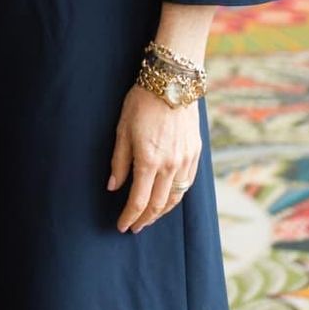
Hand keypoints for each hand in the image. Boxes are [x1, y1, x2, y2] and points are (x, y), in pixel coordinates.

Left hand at [108, 84, 200, 233]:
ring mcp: (185, 161)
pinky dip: (176, 197)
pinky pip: (187, 184)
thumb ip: (119, 161)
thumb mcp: (122, 129)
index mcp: (148, 160)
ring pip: (175, 198)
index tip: (122, 226)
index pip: (139, 201)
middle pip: (158, 205)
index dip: (129, 216)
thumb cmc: (141, 102)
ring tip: (149, 217)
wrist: (172, 83)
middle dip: (145, 219)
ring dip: (162, 212)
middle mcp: (170, 165)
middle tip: (134, 226)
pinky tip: (168, 199)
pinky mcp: (195, 154)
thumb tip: (113, 186)